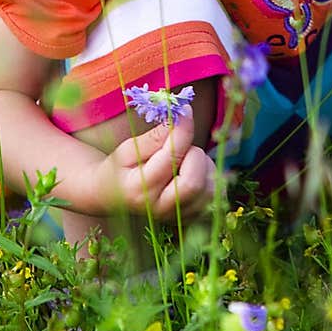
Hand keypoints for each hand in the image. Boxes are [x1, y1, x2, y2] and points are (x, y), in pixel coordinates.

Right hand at [94, 112, 215, 221]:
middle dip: (194, 155)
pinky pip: (216, 198)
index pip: (171, 158)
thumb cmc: (121, 169)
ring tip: (186, 161)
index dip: (183, 130)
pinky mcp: (192, 219)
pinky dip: (212, 180)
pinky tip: (196, 173)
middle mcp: (160, 209)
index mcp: (139, 190)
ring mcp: (178, 218)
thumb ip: (155, 137)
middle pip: (194, 182)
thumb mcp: (129, 149)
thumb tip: (182, 115)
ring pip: (209, 190)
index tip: (186, 111)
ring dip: (204, 167)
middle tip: (182, 147)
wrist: (114, 197)